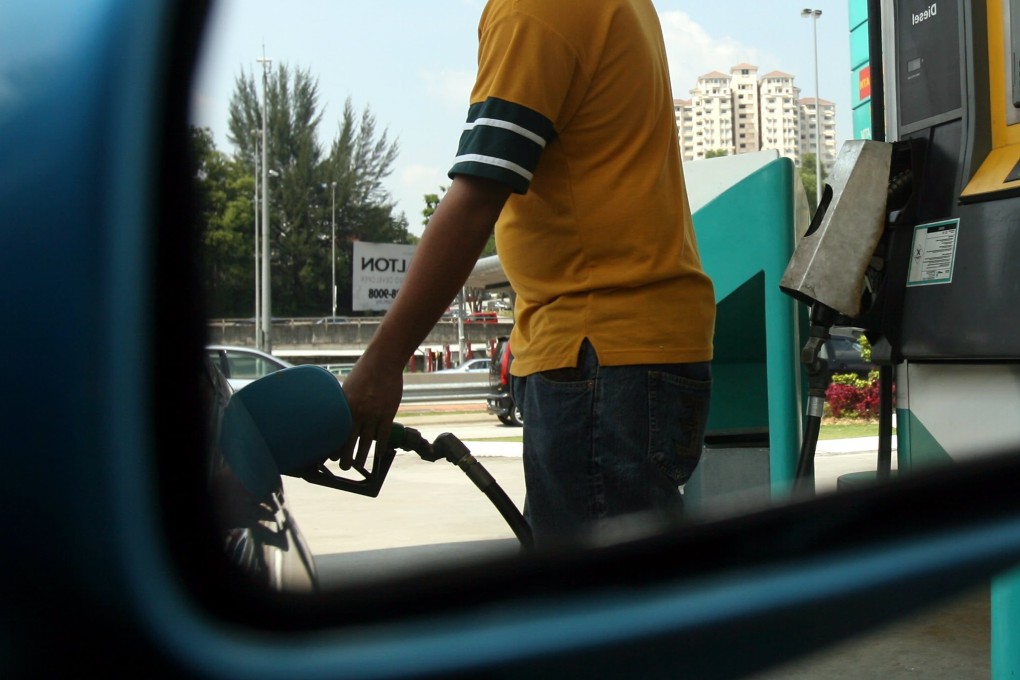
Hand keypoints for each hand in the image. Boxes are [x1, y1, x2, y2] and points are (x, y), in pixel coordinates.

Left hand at [335, 353, 403, 469]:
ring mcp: (375, 413)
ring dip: (363, 455)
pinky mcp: (388, 413)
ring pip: (367, 441)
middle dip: (347, 456)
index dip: (335, 446)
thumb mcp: (348, 387)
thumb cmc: (364, 372)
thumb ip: (345, 402)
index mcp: (346, 405)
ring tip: (360, 466)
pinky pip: (384, 434)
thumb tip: (339, 414)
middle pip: (351, 440)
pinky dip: (381, 446)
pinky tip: (379, 454)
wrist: (383, 362)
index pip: (338, 432)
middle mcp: (359, 412)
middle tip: (344, 467)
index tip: (331, 457)